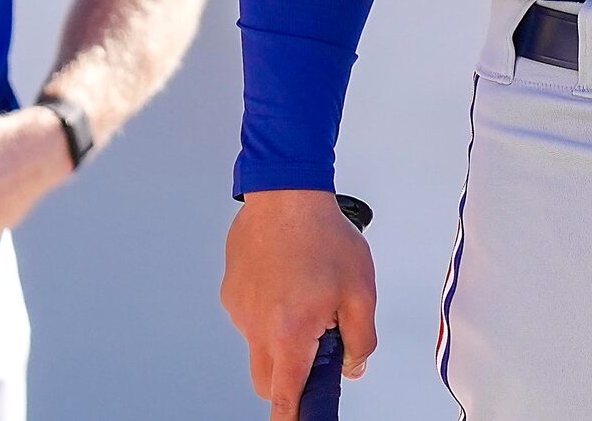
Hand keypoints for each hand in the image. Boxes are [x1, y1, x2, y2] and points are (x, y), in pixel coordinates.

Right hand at [222, 191, 377, 418]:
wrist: (286, 193)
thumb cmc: (321, 236)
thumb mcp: (360, 292)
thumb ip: (360, 339)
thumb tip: (352, 364)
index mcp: (289, 334)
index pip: (285, 398)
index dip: (291, 419)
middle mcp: (257, 327)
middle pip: (267, 380)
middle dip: (290, 377)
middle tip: (317, 344)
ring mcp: (239, 309)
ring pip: (258, 345)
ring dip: (279, 337)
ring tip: (304, 292)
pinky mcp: (231, 290)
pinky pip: (250, 316)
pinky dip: (267, 310)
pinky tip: (286, 277)